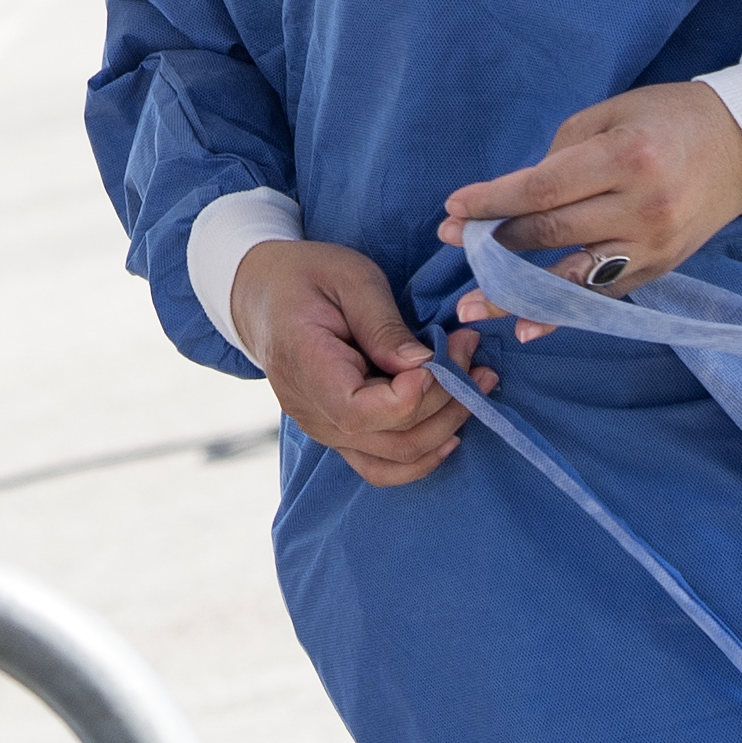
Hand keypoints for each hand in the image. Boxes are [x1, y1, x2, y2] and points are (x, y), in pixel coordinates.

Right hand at [228, 240, 496, 487]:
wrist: (264, 296)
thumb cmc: (308, 276)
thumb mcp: (349, 278)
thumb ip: (384, 325)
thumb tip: (424, 367)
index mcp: (304, 364)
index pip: (361, 410)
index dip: (414, 395)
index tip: (447, 353)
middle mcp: (310, 411)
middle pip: (390, 438)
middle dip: (447, 401)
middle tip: (473, 352)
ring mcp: (323, 430)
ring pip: (393, 460)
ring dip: (445, 429)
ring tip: (477, 385)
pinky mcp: (338, 435)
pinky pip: (381, 466)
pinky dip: (421, 457)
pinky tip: (452, 432)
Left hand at [437, 81, 741, 339]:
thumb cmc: (669, 117)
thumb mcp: (612, 114)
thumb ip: (561, 155)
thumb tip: (514, 198)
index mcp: (626, 157)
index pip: (544, 188)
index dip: (493, 202)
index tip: (453, 209)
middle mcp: (640, 207)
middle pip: (550, 232)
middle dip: (493, 240)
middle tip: (450, 241)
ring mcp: (652, 246)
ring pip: (570, 276)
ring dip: (514, 291)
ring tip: (469, 305)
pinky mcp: (659, 270)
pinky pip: (600, 297)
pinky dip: (561, 314)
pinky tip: (524, 326)